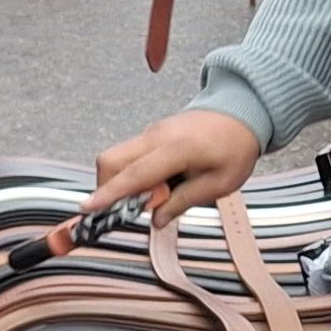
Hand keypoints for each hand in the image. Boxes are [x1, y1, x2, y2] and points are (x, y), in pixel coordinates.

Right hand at [89, 110, 263, 219]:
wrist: (243, 112)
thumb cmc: (235, 147)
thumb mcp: (219, 184)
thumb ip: (183, 202)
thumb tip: (156, 219)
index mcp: (175, 148)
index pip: (134, 175)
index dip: (109, 194)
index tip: (87, 208)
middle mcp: (156, 136)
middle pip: (111, 161)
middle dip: (109, 189)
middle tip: (137, 207)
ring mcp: (151, 132)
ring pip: (117, 158)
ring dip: (124, 183)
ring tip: (160, 194)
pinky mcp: (151, 134)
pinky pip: (130, 155)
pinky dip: (134, 174)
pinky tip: (161, 183)